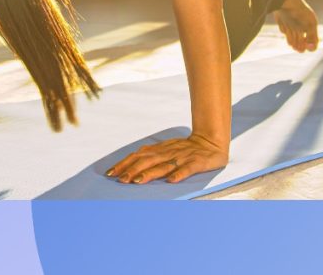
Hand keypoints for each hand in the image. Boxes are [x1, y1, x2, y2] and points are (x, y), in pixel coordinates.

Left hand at [104, 133, 227, 184]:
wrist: (211, 141)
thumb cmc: (185, 149)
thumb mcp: (166, 150)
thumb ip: (150, 157)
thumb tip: (129, 167)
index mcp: (160, 150)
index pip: (138, 155)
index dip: (124, 163)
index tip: (111, 173)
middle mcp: (168, 152)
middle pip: (148, 160)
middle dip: (132, 170)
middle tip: (121, 180)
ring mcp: (182, 157)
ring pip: (164, 165)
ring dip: (150, 173)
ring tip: (137, 181)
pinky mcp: (197, 162)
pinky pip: (187, 169)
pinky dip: (179, 174)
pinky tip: (171, 181)